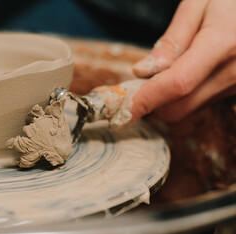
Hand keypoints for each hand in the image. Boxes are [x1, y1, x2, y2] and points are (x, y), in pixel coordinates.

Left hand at [132, 0, 235, 121]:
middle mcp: (233, 72)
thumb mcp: (199, 4)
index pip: (177, 83)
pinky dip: (182, 96)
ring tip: (164, 70)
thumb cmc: (230, 0)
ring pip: (186, 109)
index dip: (146, 100)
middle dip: (151, 101)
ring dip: (166, 99)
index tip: (122, 109)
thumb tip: (142, 72)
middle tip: (137, 82)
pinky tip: (184, 73)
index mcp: (223, 43)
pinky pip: (198, 104)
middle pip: (177, 108)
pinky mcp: (235, 91)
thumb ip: (172, 40)